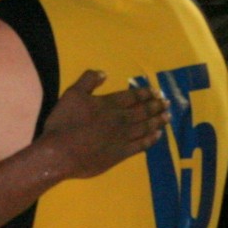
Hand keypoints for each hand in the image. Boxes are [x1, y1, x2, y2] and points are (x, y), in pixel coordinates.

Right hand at [40, 70, 168, 179]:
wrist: (60, 154)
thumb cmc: (63, 123)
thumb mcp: (71, 94)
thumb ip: (88, 81)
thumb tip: (104, 72)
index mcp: (109, 104)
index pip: (132, 97)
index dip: (145, 93)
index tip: (156, 92)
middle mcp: (120, 120)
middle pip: (143, 111)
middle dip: (156, 106)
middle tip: (167, 102)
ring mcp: (122, 138)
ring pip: (145, 127)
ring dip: (157, 121)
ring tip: (167, 117)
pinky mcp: (120, 154)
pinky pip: (140, 145)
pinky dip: (150, 140)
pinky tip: (157, 136)